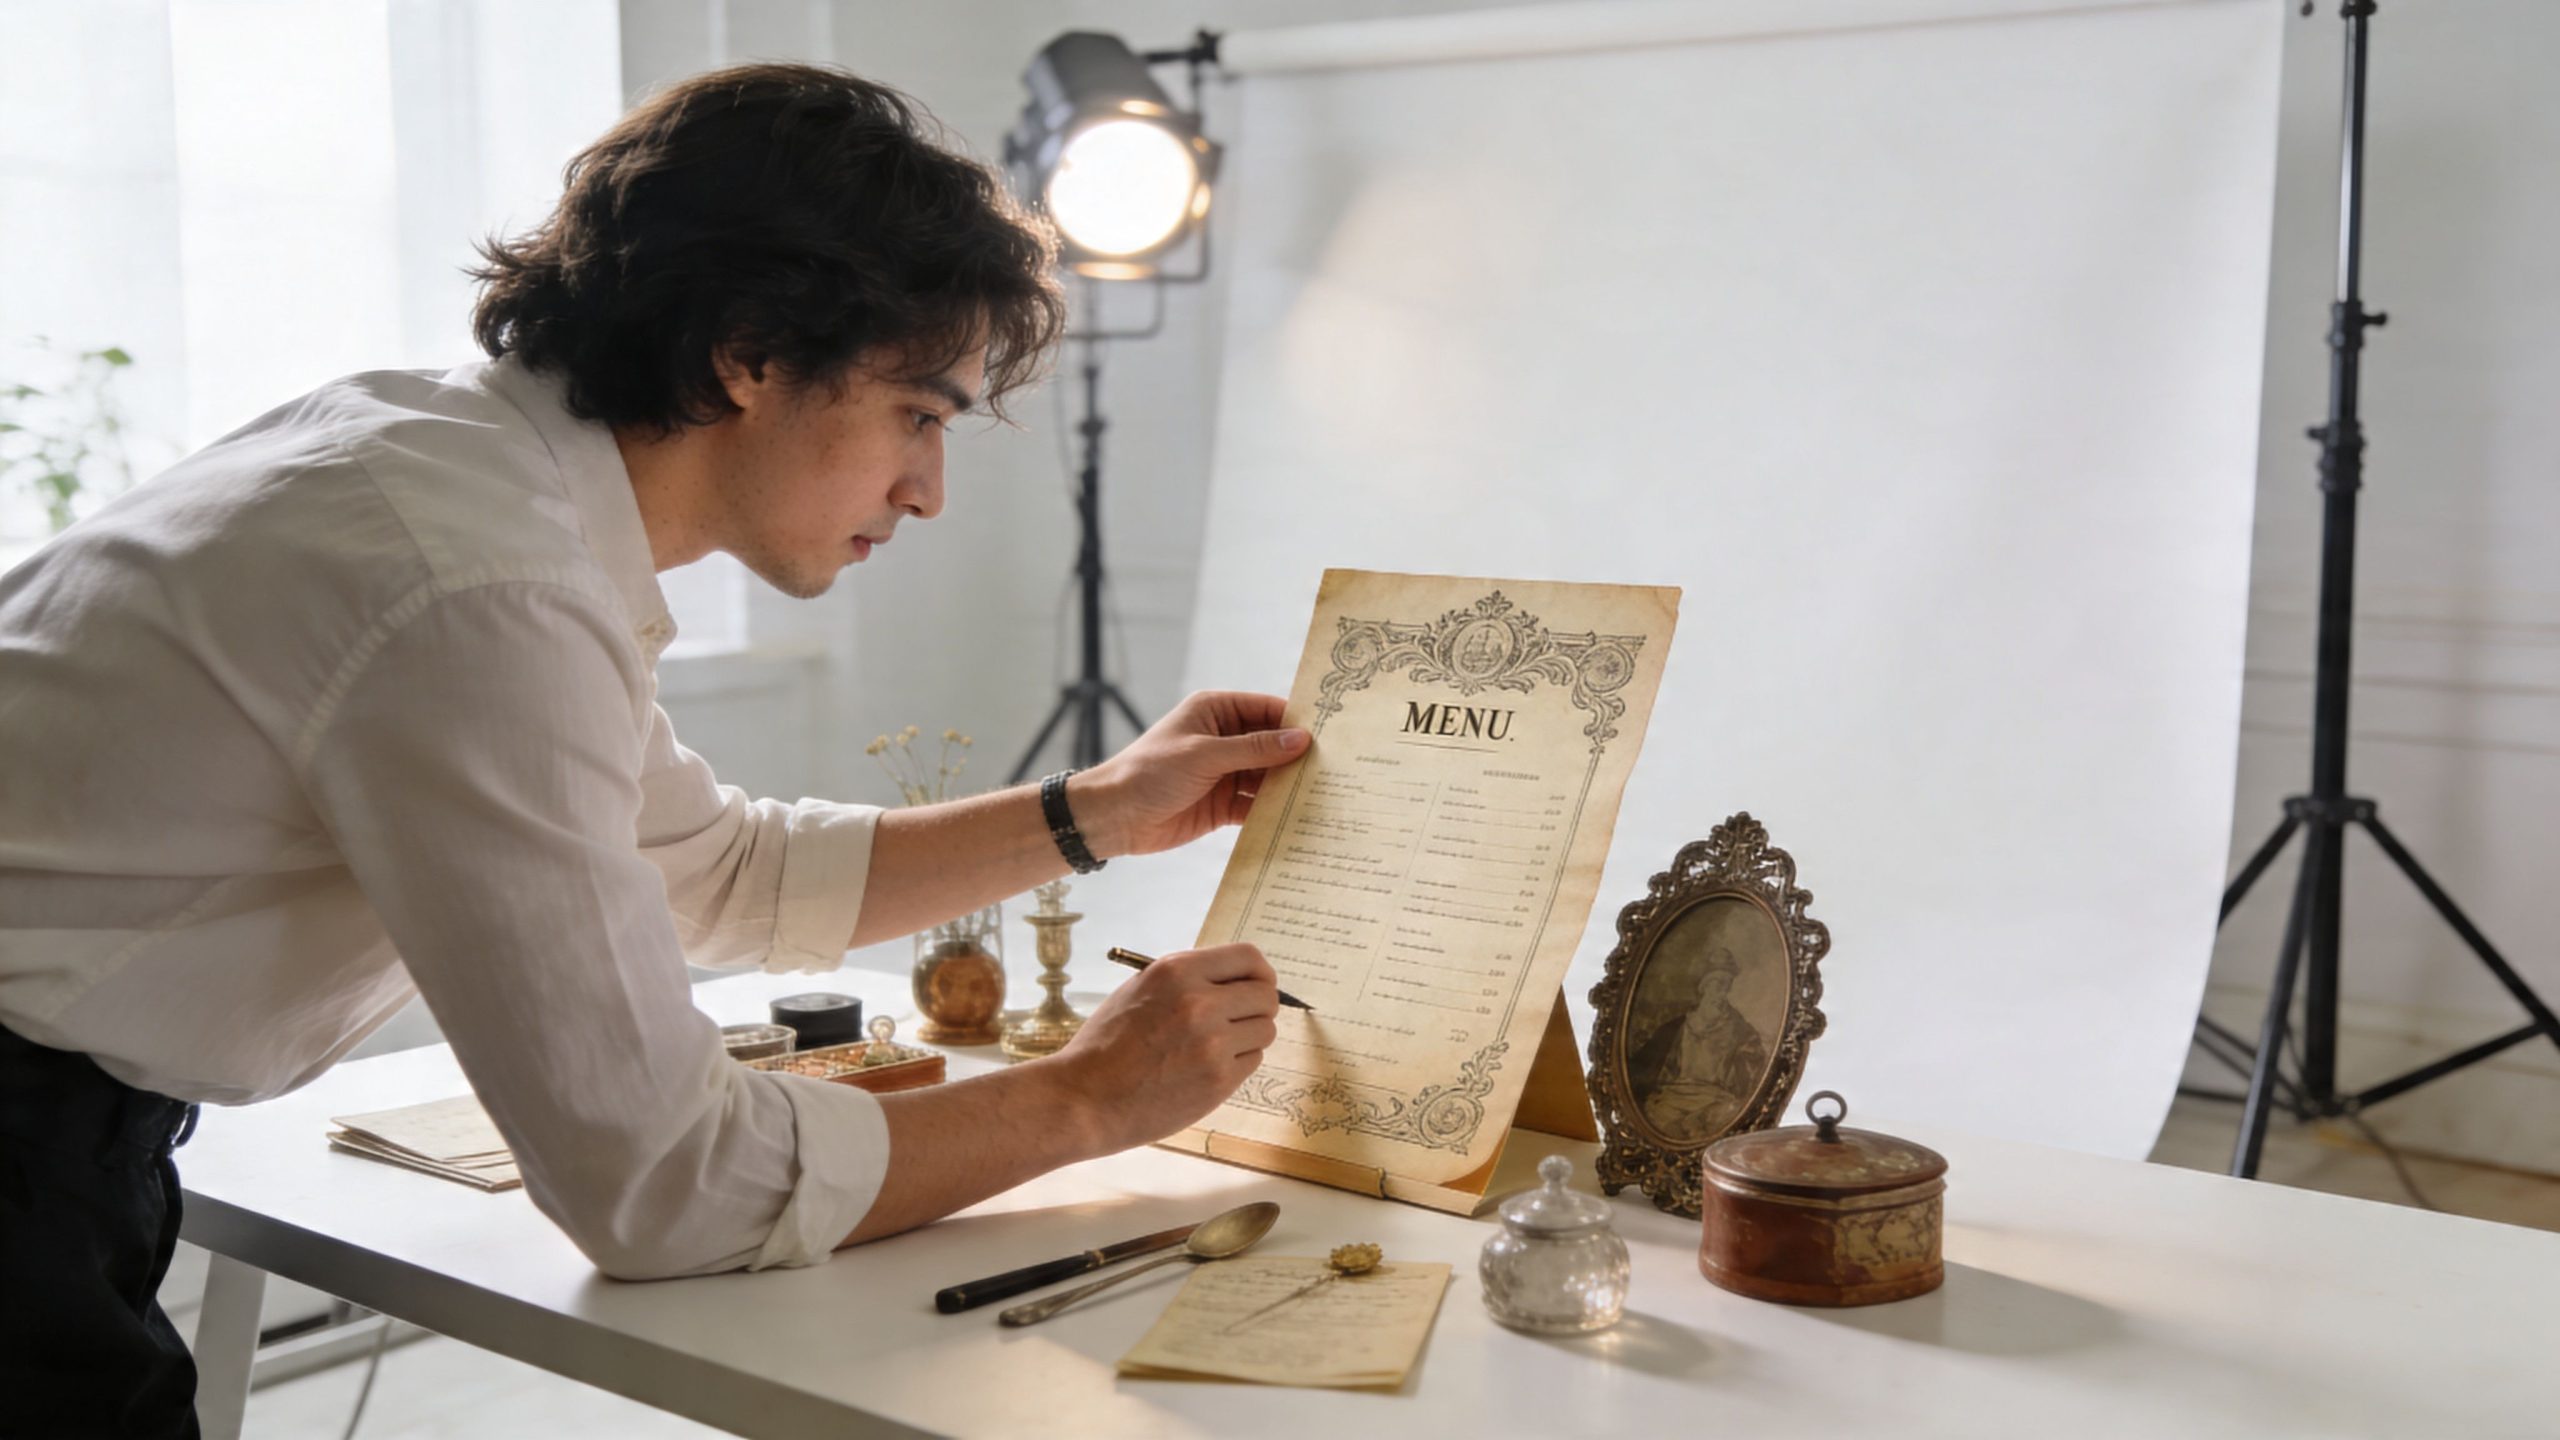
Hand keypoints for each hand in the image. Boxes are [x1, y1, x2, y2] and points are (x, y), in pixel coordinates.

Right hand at [1047, 944, 1278, 1151]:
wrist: (1085, 1098)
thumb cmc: (1106, 1044)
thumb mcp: (1138, 990)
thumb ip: (1186, 979)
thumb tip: (1232, 979)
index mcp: (1177, 971)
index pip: (1248, 958)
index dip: (1260, 972)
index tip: (1258, 983)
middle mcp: (1200, 1002)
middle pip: (1266, 995)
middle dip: (1259, 1006)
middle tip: (1241, 1018)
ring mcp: (1212, 1043)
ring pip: (1265, 1030)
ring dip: (1249, 1036)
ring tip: (1217, 1046)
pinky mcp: (1219, 1080)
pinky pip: (1252, 1061)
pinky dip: (1238, 1063)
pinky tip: (1207, 1067)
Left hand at [1069, 691, 1308, 857]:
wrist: (1114, 817)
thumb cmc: (1150, 771)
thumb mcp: (1205, 754)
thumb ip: (1254, 749)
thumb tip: (1300, 739)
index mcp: (1215, 711)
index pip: (1266, 710)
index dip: (1296, 721)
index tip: (1332, 734)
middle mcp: (1223, 739)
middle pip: (1272, 745)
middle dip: (1298, 758)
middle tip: (1338, 770)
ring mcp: (1224, 773)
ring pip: (1267, 777)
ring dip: (1289, 787)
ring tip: (1326, 796)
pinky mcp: (1222, 805)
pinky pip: (1255, 805)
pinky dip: (1273, 811)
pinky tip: (1299, 819)